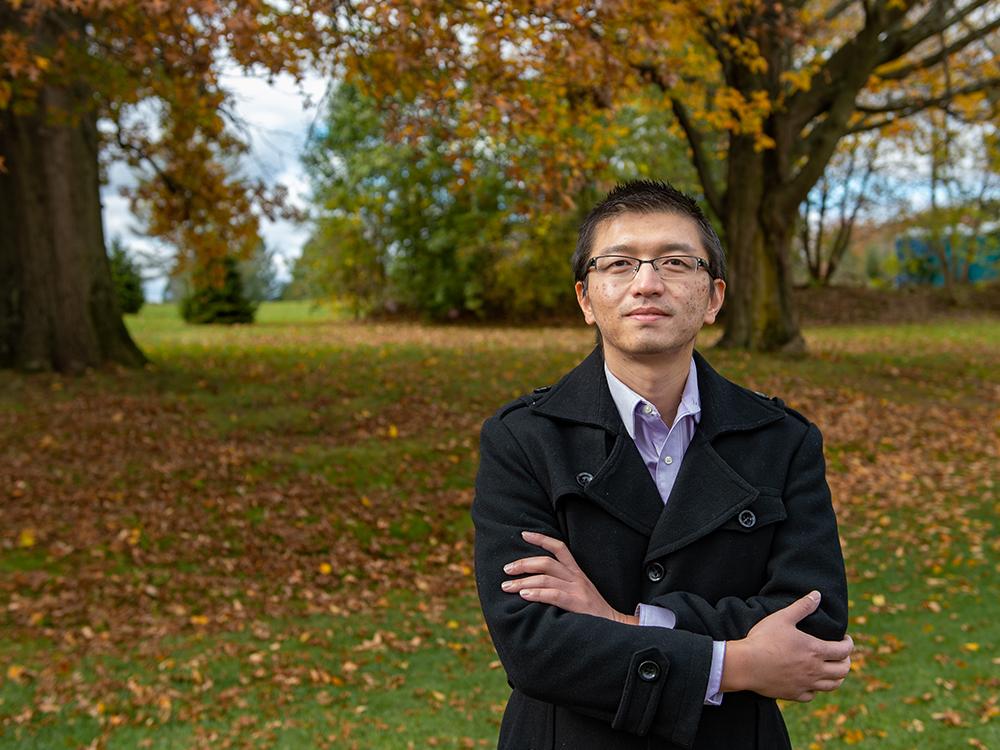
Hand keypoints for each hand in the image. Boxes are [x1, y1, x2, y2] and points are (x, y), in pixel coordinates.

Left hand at [501, 531, 637, 624]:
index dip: (541, 539)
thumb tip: (533, 583)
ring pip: (546, 578)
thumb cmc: (593, 614)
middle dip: (523, 564)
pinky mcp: (578, 604)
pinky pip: (553, 595)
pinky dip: (536, 593)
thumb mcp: (580, 593)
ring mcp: (578, 590)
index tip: (524, 534)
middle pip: (546, 562)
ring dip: (523, 582)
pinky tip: (524, 595)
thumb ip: (562, 585)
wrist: (616, 629)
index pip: (559, 548)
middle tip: (506, 569)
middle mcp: (577, 578)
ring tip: (507, 586)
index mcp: (577, 573)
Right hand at [722, 591, 852, 701]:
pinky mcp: (794, 694)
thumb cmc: (764, 638)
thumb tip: (817, 594)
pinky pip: (812, 695)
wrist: (746, 664)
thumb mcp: (783, 617)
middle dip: (847, 661)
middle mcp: (815, 670)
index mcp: (815, 650)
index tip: (845, 638)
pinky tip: (810, 682)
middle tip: (841, 654)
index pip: (845, 650)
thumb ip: (802, 606)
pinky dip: (816, 688)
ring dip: (837, 677)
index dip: (849, 643)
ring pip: (832, 685)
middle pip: (843, 670)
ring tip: (832, 669)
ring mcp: (805, 684)